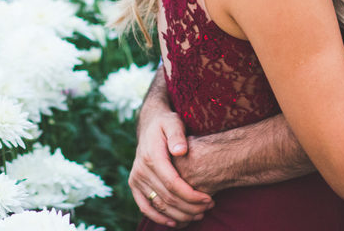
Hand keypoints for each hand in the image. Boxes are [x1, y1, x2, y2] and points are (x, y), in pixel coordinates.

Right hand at [130, 108, 214, 226]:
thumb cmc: (167, 123)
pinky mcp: (134, 185)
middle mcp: (141, 170)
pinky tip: (174, 223)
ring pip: (158, 205)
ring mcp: (136, 179)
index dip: (191, 195)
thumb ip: (177, 135)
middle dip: (189, 207)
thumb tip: (181, 151)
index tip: (208, 199)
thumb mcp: (174, 122)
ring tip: (198, 216)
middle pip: (167, 197)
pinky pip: (145, 207)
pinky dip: (159, 217)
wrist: (150, 125)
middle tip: (208, 208)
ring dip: (178, 215)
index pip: (172, 183)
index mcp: (151, 157)